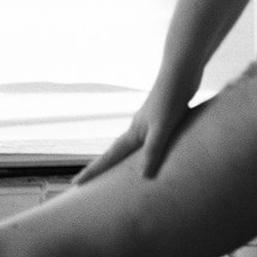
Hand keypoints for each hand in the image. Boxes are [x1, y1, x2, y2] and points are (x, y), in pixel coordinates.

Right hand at [72, 73, 193, 185]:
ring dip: (124, 161)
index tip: (74, 183)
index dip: (93, 171)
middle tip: (88, 182)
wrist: (181, 72)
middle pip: (116, 153)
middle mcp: (138, 128)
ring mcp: (150, 123)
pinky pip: (151, 143)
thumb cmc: (171, 99)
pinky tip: (156, 156)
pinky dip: (147, 153)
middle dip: (103, 168)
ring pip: (133, 148)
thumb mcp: (162, 128)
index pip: (109, 156)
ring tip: (120, 175)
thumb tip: (143, 177)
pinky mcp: (163, 120)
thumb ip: (153, 150)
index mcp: (134, 132)